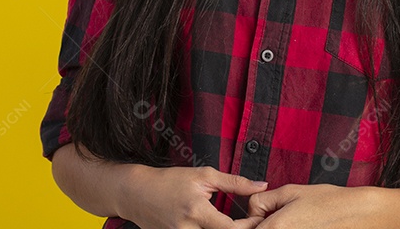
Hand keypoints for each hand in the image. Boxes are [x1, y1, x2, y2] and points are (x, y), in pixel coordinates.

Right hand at [118, 164, 270, 228]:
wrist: (137, 193)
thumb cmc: (171, 181)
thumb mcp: (204, 175)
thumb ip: (235, 182)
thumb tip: (262, 185)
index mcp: (197, 211)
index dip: (249, 226)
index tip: (257, 218)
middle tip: (250, 223)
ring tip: (232, 224)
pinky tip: (215, 226)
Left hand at [245, 183, 383, 227]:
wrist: (357, 215)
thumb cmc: (328, 202)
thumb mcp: (291, 191)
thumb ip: (262, 200)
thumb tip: (252, 210)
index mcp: (275, 228)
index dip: (249, 223)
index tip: (256, 217)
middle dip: (262, 227)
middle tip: (275, 216)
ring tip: (293, 221)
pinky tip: (300, 225)